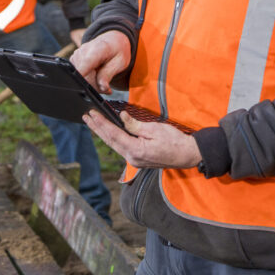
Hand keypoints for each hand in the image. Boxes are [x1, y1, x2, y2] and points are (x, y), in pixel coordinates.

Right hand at [70, 30, 130, 93]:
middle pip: (84, 76)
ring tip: (102, 78)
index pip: (86, 63)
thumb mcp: (120, 63)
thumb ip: (108, 74)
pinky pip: (78, 75)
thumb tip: (102, 87)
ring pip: (80, 78)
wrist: (112, 40)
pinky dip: (87, 79)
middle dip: (95, 85)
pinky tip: (95, 75)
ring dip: (92, 83)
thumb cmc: (117, 51)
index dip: (83, 75)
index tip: (83, 86)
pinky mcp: (73, 60)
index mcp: (98, 49)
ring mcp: (77, 55)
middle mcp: (84, 50)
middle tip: (107, 87)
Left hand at [82, 109, 200, 168]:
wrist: (188, 155)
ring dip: (102, 133)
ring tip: (92, 122)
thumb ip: (134, 125)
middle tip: (86, 117)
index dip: (101, 123)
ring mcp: (134, 160)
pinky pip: (121, 147)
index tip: (92, 114)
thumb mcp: (154, 129)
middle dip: (97, 128)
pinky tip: (107, 131)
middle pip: (110, 141)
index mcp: (136, 151)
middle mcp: (132, 158)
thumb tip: (120, 117)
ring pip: (114, 144)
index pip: (113, 134)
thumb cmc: (175, 141)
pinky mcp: (137, 159)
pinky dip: (112, 137)